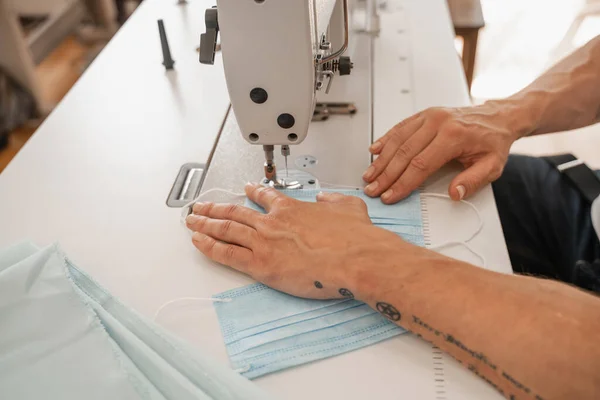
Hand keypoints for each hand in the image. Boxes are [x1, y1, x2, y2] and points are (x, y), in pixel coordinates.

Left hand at [185, 183, 404, 299]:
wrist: (356, 257)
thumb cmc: (355, 237)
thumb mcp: (349, 207)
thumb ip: (334, 202)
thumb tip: (326, 200)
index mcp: (292, 208)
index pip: (266, 197)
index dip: (253, 191)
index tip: (247, 189)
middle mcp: (273, 222)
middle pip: (236, 212)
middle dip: (215, 208)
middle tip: (201, 206)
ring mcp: (264, 242)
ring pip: (226, 229)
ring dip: (206, 224)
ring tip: (191, 221)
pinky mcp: (260, 264)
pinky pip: (226, 253)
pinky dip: (209, 246)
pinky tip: (198, 242)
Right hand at [362, 103, 521, 202]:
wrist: (498, 117)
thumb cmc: (493, 142)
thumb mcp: (492, 166)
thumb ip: (473, 181)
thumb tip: (455, 193)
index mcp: (453, 136)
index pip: (420, 164)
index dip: (402, 183)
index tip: (390, 195)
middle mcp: (438, 123)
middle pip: (404, 153)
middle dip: (386, 175)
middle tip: (373, 189)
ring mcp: (429, 116)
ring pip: (398, 140)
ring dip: (381, 160)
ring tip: (370, 175)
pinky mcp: (424, 114)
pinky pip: (400, 127)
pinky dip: (385, 139)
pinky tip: (374, 151)